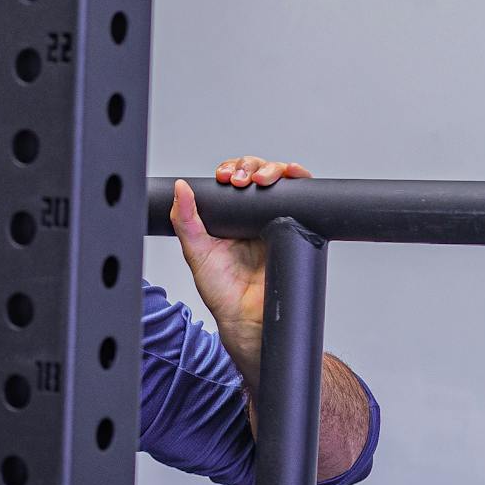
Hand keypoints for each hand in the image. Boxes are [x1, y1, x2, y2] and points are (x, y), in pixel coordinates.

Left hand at [169, 157, 313, 377]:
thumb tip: (181, 187)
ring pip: (279, 181)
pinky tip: (294, 176)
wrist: (250, 318)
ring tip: (262, 179)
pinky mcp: (297, 228)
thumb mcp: (196, 252)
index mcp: (227, 217)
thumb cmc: (222, 290)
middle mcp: (252, 215)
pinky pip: (304, 199)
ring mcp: (276, 220)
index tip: (225, 177)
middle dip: (251, 166)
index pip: (232, 179)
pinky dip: (301, 180)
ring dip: (273, 169)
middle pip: (257, 174)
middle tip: (242, 180)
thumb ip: (185, 221)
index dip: (231, 170)